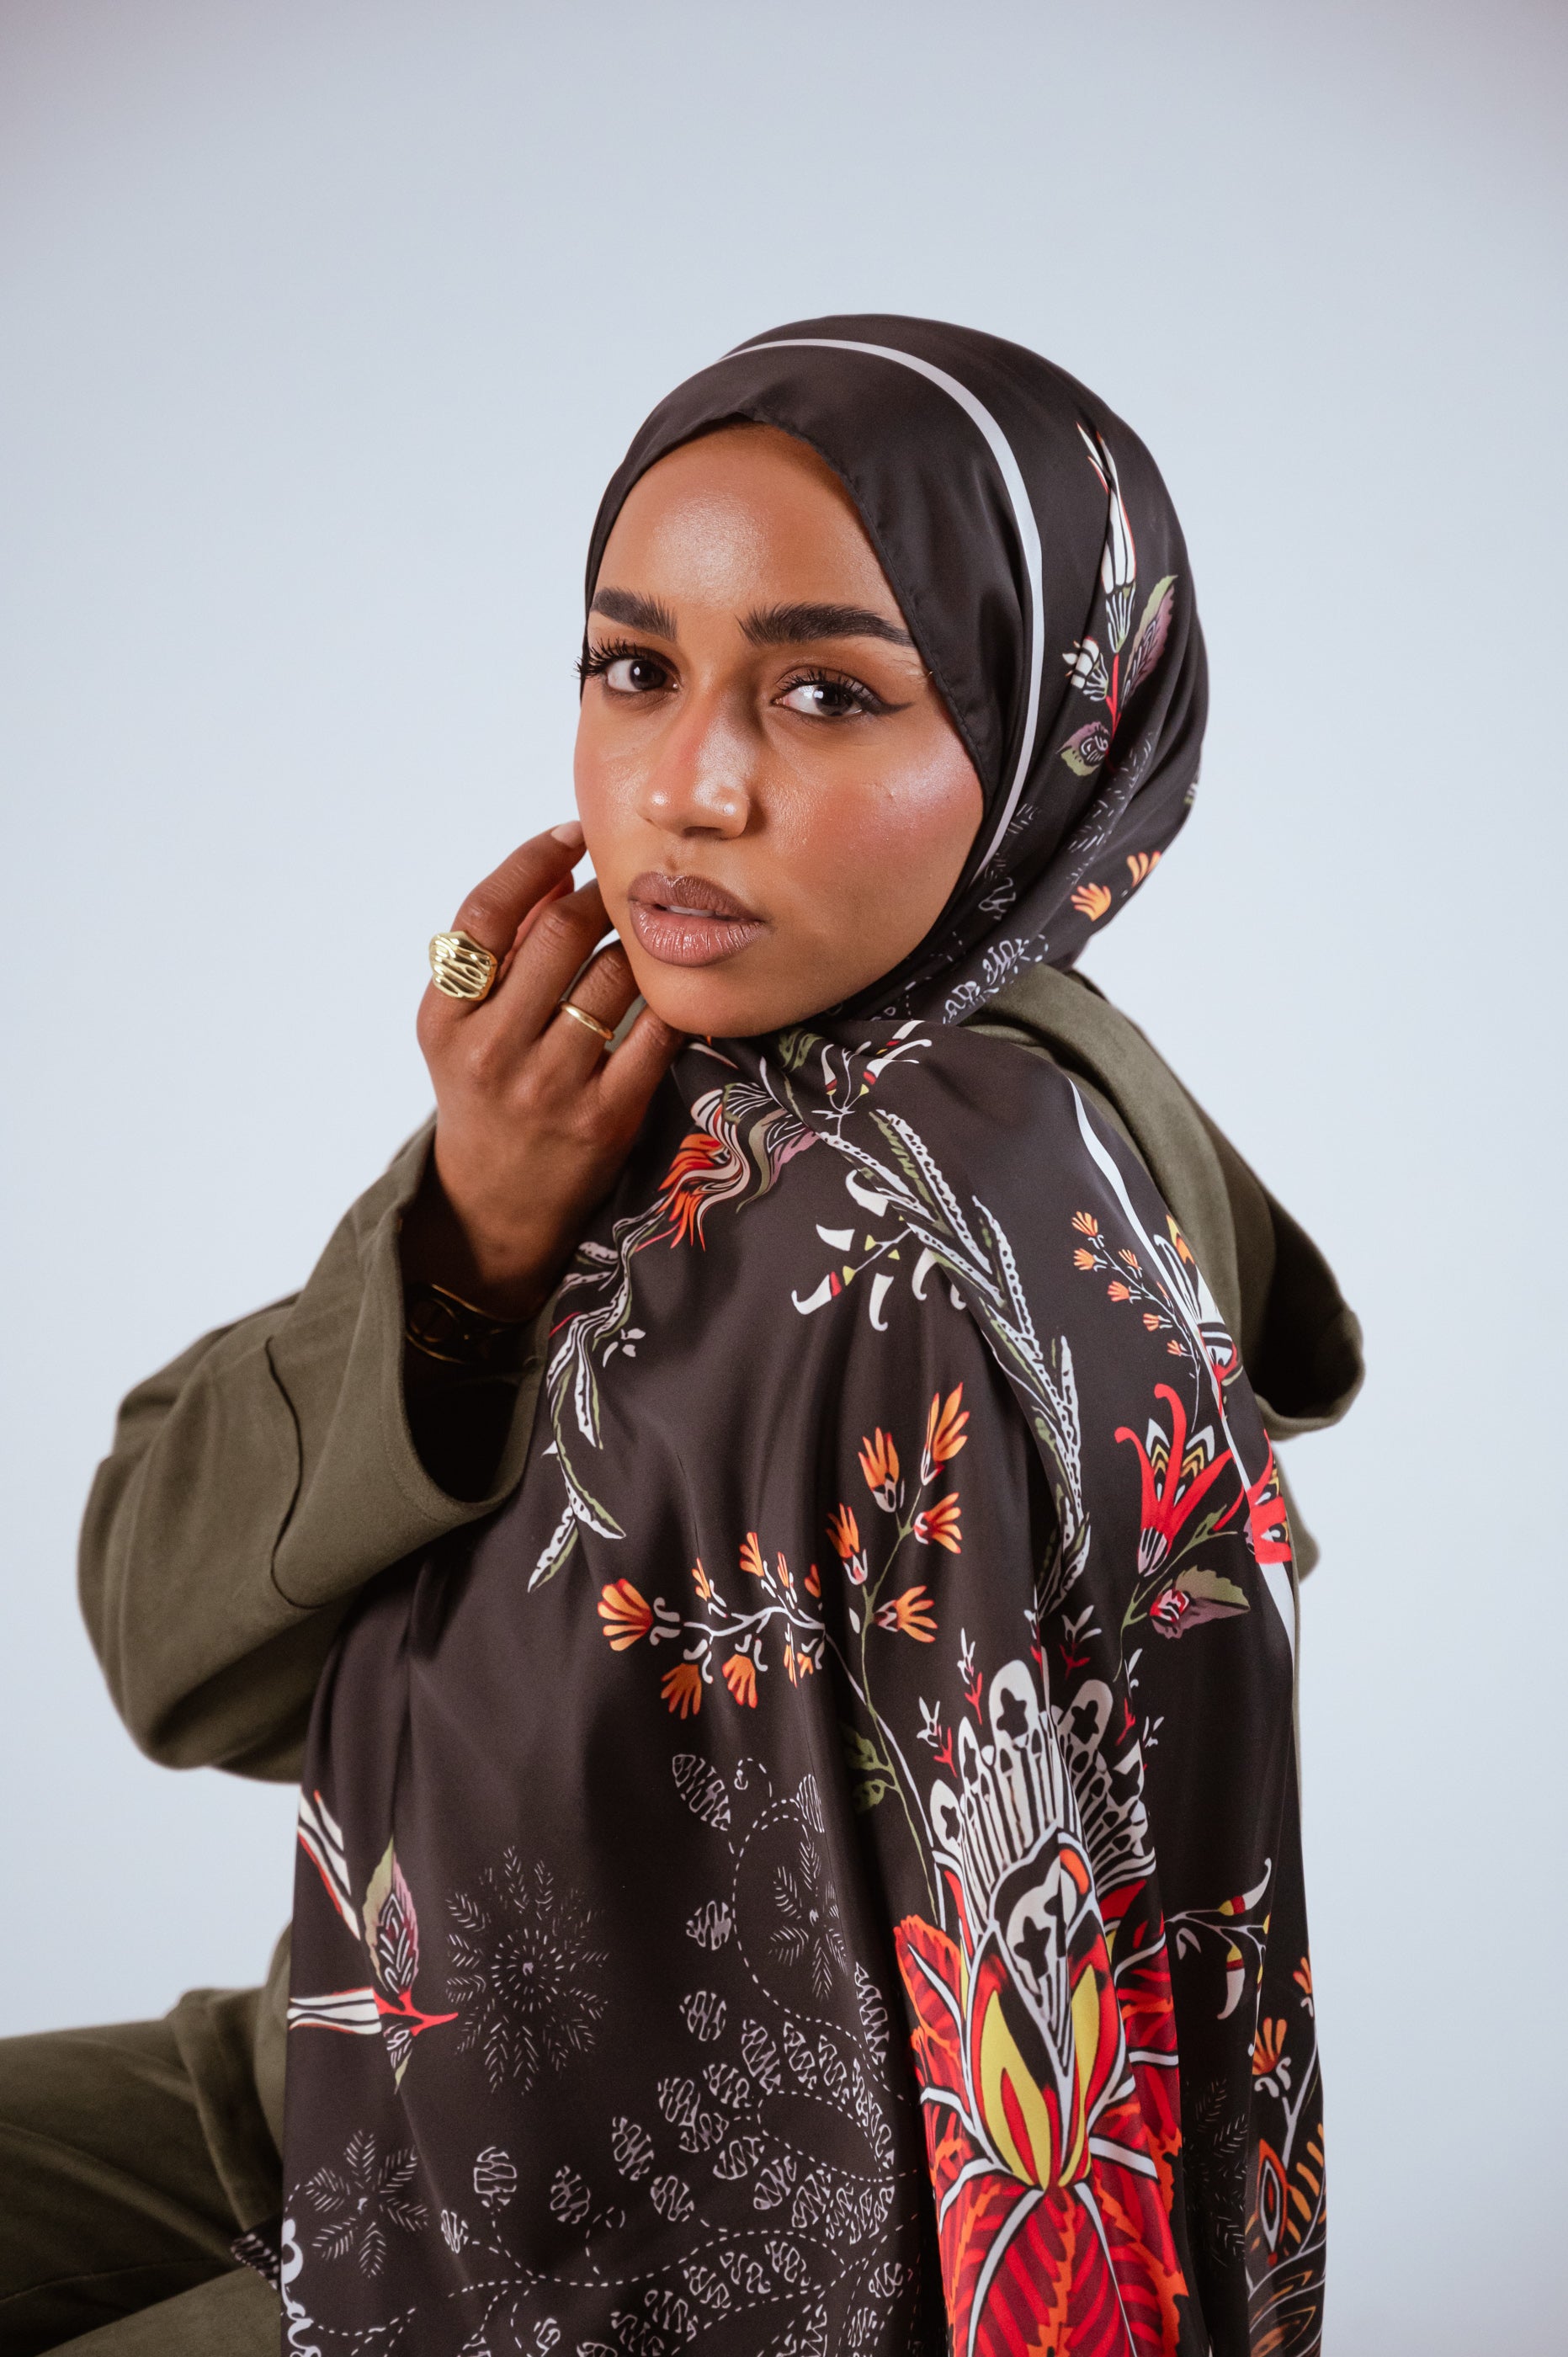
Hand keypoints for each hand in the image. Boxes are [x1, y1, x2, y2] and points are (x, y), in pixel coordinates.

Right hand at [401, 822, 683, 1319]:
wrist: (494, 1208)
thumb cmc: (484, 1095)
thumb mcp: (465, 1026)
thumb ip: (502, 950)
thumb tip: (557, 866)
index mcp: (444, 1018)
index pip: (485, 915)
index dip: (534, 861)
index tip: (573, 835)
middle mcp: (490, 1050)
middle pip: (559, 934)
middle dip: (600, 895)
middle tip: (621, 885)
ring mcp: (548, 1086)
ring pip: (615, 975)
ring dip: (640, 944)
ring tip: (647, 939)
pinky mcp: (605, 1117)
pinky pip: (656, 1032)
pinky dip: (671, 998)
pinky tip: (676, 985)